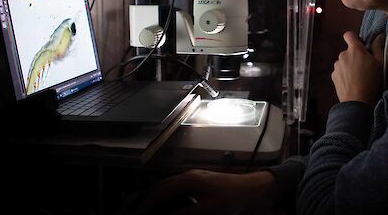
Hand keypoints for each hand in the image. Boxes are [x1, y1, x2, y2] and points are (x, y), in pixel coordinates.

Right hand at [133, 169, 278, 214]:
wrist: (250, 188)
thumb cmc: (231, 197)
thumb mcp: (206, 209)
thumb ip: (185, 214)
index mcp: (188, 180)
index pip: (161, 192)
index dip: (148, 204)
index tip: (138, 213)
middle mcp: (188, 176)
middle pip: (162, 187)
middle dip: (149, 200)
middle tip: (140, 211)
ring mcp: (194, 177)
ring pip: (169, 187)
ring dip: (159, 198)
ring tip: (151, 210)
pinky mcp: (199, 182)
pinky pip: (178, 188)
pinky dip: (169, 197)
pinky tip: (170, 206)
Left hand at [331, 31, 384, 104]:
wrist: (357, 102)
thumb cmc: (371, 82)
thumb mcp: (380, 63)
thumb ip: (378, 47)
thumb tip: (379, 36)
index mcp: (354, 50)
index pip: (349, 35)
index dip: (355, 38)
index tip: (362, 45)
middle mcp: (343, 55)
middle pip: (348, 50)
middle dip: (355, 55)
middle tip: (366, 66)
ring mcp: (337, 66)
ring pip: (344, 61)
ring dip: (350, 65)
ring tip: (359, 76)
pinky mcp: (334, 76)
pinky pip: (340, 70)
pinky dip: (345, 74)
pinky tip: (353, 82)